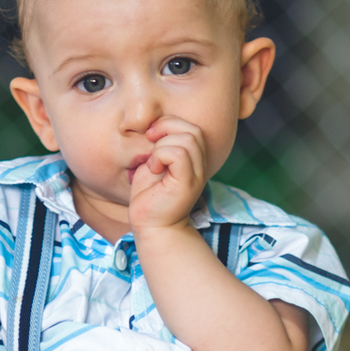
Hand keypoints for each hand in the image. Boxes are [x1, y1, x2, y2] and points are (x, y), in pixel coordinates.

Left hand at [128, 117, 207, 232]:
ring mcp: (196, 175)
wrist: (151, 227)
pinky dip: (161, 155)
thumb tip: (154, 127)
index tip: (150, 136)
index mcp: (194, 160)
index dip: (169, 123)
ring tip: (153, 163)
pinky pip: (178, 154)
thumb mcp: (153, 163)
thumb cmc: (149, 197)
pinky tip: (154, 169)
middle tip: (149, 143)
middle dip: (166, 128)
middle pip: (193, 130)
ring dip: (162, 145)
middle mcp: (200, 166)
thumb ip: (159, 145)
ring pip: (187, 139)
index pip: (192, 128)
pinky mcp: (187, 183)